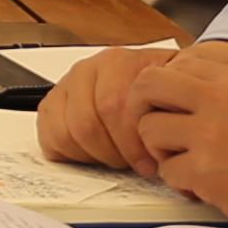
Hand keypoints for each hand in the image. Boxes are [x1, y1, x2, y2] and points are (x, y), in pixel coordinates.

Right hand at [34, 39, 181, 172]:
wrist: (160, 76)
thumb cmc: (165, 92)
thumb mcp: (178, 93)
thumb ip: (171, 110)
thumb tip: (166, 140)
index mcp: (118, 63)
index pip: (112, 108)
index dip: (131, 145)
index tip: (150, 163)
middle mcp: (88, 70)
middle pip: (86, 124)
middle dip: (113, 153)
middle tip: (135, 164)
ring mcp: (68, 86)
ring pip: (66, 132)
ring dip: (93, 155)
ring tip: (118, 158)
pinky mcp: (54, 104)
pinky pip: (49, 134)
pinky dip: (69, 153)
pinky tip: (95, 155)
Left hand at [123, 42, 227, 227]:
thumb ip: (220, 91)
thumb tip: (170, 87)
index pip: (173, 65)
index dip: (165, 92)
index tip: (175, 113)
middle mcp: (221, 99)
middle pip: (146, 86)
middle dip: (143, 112)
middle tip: (160, 135)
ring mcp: (212, 135)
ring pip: (148, 130)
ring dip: (161, 152)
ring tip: (188, 164)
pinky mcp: (207, 171)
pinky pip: (166, 172)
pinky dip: (181, 184)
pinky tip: (205, 187)